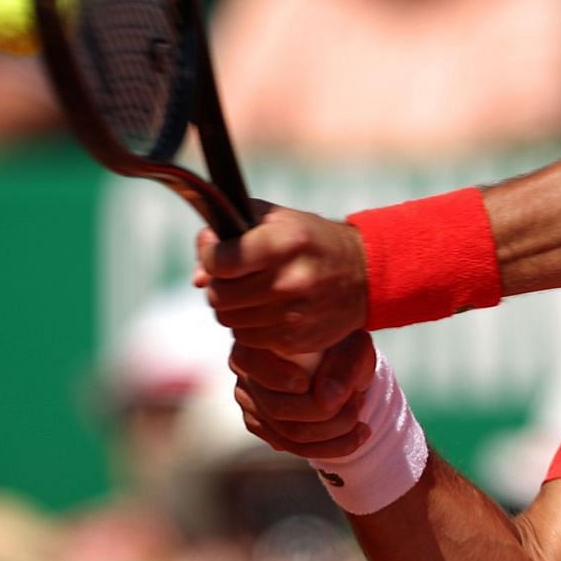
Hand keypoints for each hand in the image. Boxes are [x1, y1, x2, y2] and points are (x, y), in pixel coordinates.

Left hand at [195, 207, 368, 354]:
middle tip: (236, 277)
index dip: (210, 256)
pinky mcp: (294, 340)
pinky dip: (251, 326)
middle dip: (219, 285)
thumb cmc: (311, 240)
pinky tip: (270, 310)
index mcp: (282, 243)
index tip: (218, 253)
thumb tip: (196, 277)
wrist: (365, 274)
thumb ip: (228, 233)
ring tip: (255, 292)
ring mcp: (292, 315)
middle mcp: (288, 280)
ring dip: (234, 307)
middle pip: (218, 295)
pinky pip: (248, 338)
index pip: (219, 261)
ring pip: (229, 320)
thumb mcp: (276, 219)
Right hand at [227, 330, 376, 460]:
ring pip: (290, 435)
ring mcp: (252, 404)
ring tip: (360, 414)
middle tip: (358, 400)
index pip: (251, 365)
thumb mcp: (353, 346)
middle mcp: (246, 375)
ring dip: (334, 431)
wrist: (344, 361)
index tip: (316, 381)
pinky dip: (333, 447)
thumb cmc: (345, 344)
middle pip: (277, 409)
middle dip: (326, 413)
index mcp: (256, 342)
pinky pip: (296, 448)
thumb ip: (343, 367)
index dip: (282, 378)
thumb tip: (327, 402)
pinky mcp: (265, 427)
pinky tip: (359, 432)